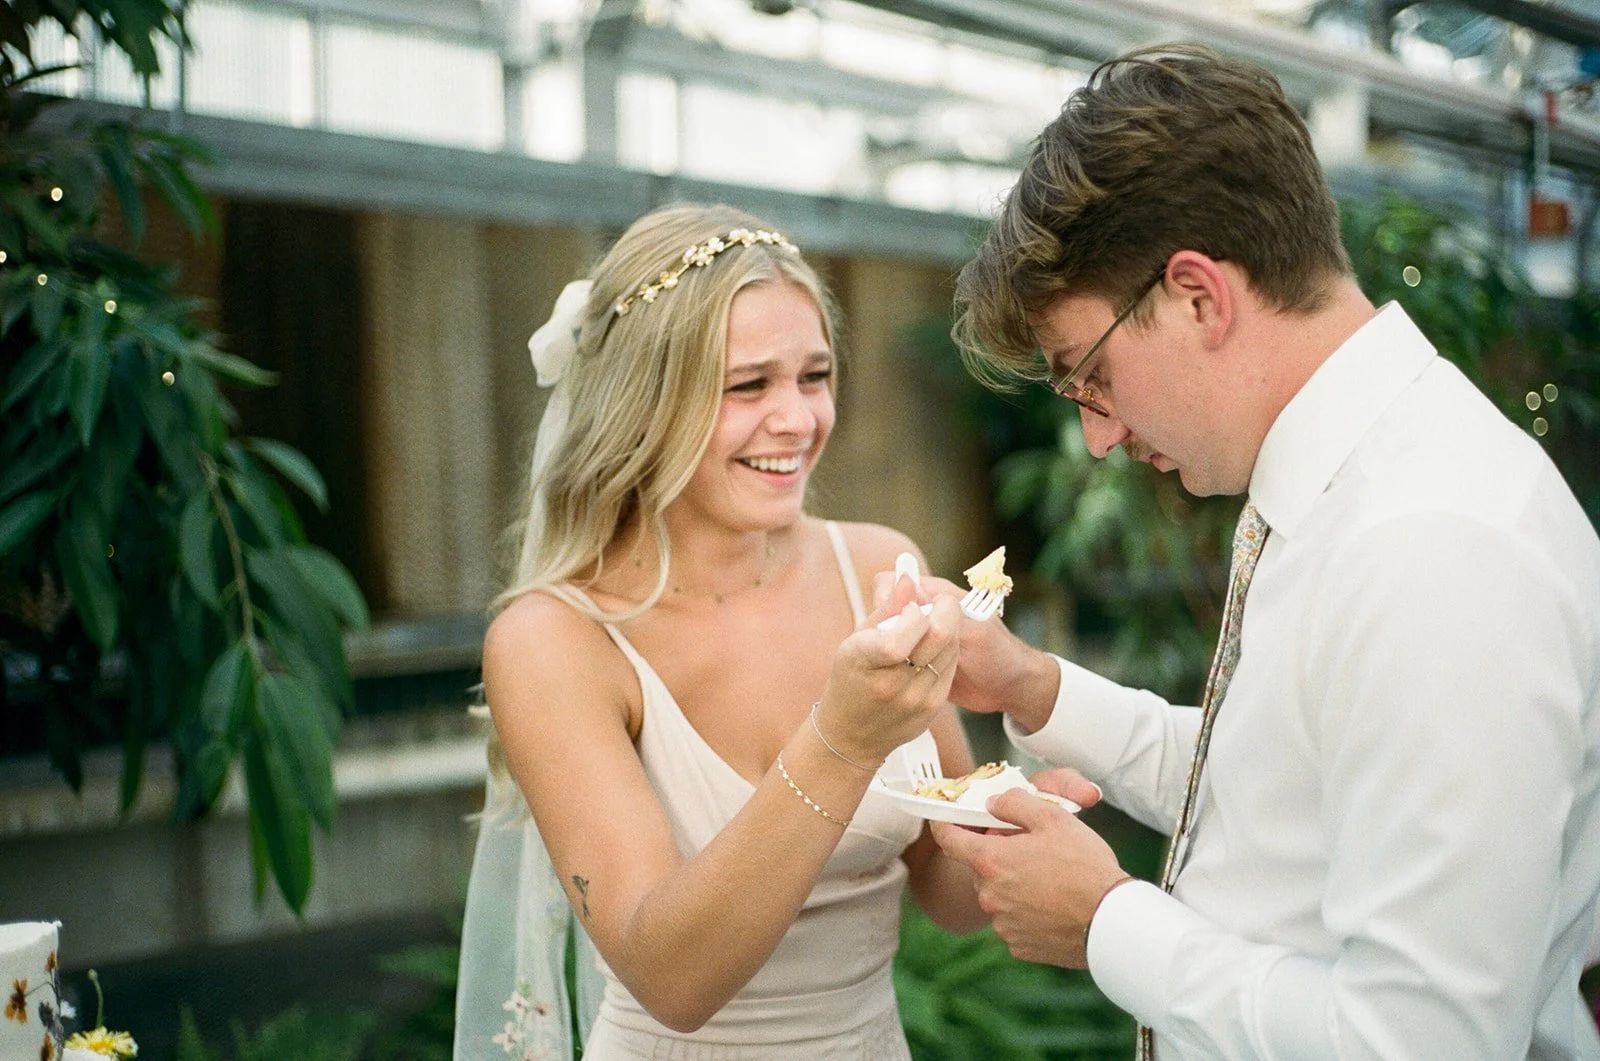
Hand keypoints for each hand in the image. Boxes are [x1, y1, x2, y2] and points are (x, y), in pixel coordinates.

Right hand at [815, 577, 959, 764]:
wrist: (852, 734)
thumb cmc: (850, 679)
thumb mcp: (857, 639)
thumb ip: (886, 607)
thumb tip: (908, 576)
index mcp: (865, 660)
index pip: (907, 627)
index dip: (915, 610)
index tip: (910, 606)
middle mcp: (891, 683)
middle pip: (938, 633)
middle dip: (943, 607)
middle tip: (937, 601)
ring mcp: (915, 699)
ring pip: (950, 647)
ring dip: (947, 628)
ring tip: (930, 627)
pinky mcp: (932, 708)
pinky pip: (950, 667)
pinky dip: (946, 650)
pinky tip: (931, 650)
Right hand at [880, 574, 1059, 732]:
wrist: (1011, 688)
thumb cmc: (999, 655)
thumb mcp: (973, 633)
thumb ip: (941, 612)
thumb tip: (908, 585)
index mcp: (936, 595)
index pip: (895, 583)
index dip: (887, 600)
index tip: (888, 625)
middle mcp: (924, 613)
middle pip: (886, 610)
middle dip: (882, 628)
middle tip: (892, 653)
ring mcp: (919, 637)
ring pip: (887, 634)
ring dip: (886, 648)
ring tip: (896, 669)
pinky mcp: (918, 658)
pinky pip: (896, 656)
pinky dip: (893, 665)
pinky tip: (897, 679)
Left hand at [930, 788, 1127, 967]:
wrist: (1112, 923)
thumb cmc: (1085, 867)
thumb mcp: (1053, 818)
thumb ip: (1015, 803)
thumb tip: (992, 804)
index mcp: (990, 860)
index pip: (948, 838)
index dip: (944, 823)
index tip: (946, 818)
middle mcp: (989, 895)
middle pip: (979, 866)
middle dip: (996, 853)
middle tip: (1028, 845)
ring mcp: (1002, 924)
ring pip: (997, 895)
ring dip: (1013, 884)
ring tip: (1050, 878)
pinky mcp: (1019, 946)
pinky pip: (1013, 921)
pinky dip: (1026, 911)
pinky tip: (1053, 904)